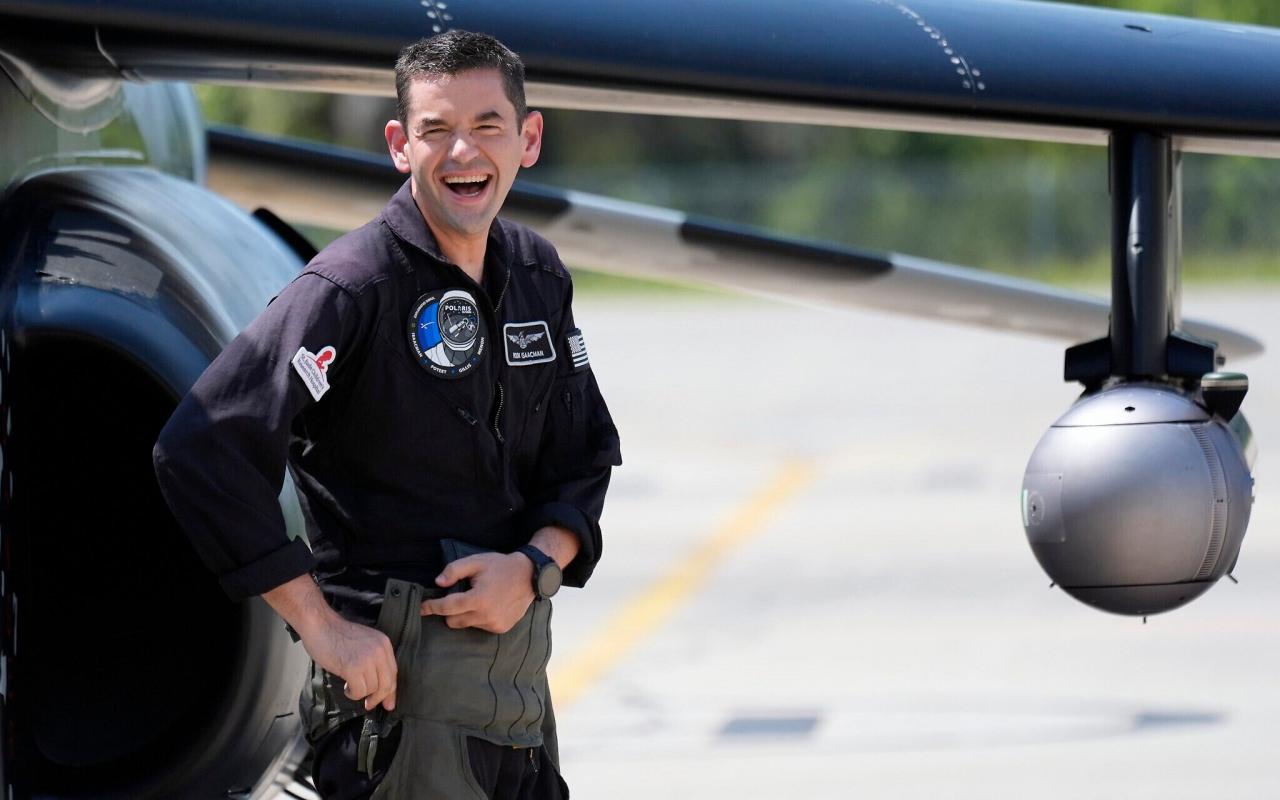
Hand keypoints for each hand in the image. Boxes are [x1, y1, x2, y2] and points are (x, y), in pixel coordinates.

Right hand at [300, 615, 397, 712]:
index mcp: (384, 644)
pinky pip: (359, 691)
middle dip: (378, 698)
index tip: (388, 703)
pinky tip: (346, 687)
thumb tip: (381, 687)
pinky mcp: (353, 668)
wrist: (320, 624)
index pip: (393, 672)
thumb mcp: (364, 643)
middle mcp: (379, 651)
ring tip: (350, 686)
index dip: (391, 691)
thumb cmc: (337, 635)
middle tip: (369, 704)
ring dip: (360, 693)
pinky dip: (352, 693)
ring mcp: (367, 659)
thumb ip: (374, 660)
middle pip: (387, 683)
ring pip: (372, 689)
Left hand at [420, 552, 535, 632]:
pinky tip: (489, 605)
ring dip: (466, 614)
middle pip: (453, 621)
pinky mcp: (501, 628)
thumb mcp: (476, 561)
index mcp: (478, 599)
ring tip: (478, 598)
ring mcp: (494, 624)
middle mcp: (486, 615)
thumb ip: (454, 570)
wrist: (530, 576)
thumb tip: (438, 583)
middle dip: (450, 611)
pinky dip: (478, 618)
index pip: (447, 607)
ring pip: (466, 624)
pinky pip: (480, 626)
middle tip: (459, 595)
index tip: (421, 608)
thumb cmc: (501, 566)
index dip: (432, 607)